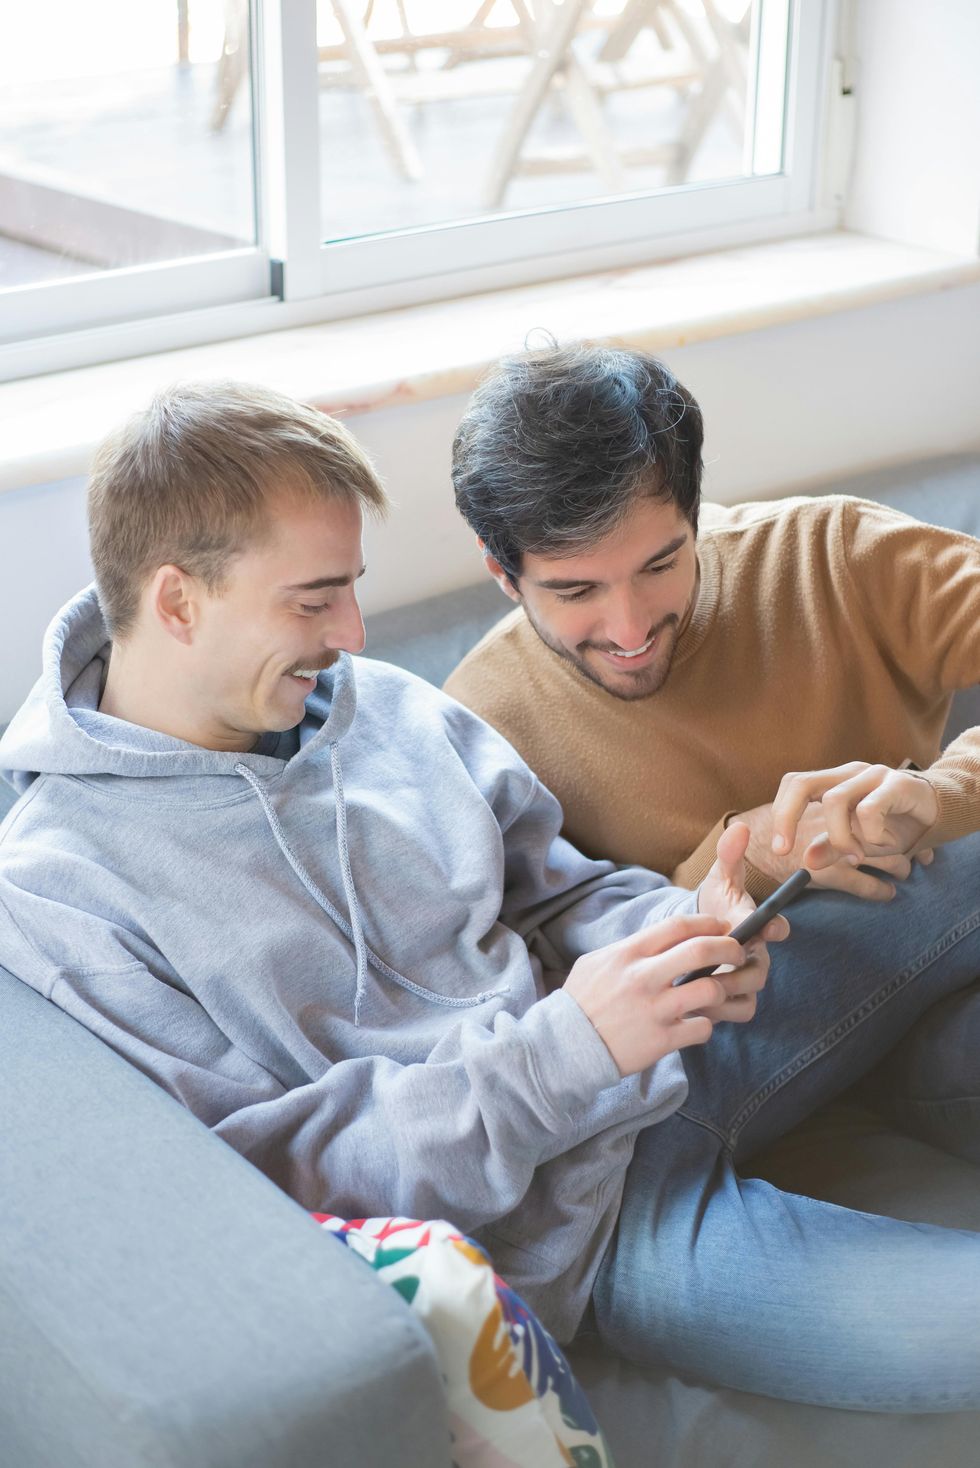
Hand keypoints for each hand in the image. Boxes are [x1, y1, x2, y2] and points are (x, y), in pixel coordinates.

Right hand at [564, 914, 743, 1076]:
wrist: (564, 1046)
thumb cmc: (580, 1002)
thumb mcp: (596, 962)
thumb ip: (629, 949)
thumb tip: (658, 940)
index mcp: (628, 953)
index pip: (678, 926)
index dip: (707, 923)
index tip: (720, 927)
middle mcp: (644, 978)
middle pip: (702, 950)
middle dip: (730, 947)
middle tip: (738, 952)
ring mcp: (655, 1010)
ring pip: (710, 990)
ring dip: (723, 988)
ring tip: (720, 991)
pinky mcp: (662, 1040)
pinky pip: (702, 1027)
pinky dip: (706, 1025)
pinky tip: (696, 1023)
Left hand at [696, 821, 788, 1021]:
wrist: (697, 934)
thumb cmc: (714, 904)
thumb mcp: (719, 878)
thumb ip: (729, 855)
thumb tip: (739, 826)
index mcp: (757, 925)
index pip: (777, 928)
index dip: (774, 928)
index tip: (766, 927)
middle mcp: (758, 955)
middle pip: (760, 971)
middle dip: (738, 973)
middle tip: (712, 971)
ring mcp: (748, 980)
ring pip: (749, 996)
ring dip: (723, 995)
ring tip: (694, 990)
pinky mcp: (736, 1001)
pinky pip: (739, 1013)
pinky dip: (719, 1012)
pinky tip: (692, 1004)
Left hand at [769, 763, 939, 871]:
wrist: (940, 813)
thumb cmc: (895, 825)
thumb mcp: (858, 842)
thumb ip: (832, 847)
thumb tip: (806, 861)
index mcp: (834, 781)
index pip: (794, 785)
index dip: (780, 813)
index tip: (780, 848)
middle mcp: (848, 773)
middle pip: (801, 783)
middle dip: (786, 817)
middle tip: (787, 850)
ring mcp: (872, 774)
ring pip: (834, 801)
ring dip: (840, 838)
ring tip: (856, 856)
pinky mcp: (896, 783)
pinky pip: (869, 810)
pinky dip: (870, 834)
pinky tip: (883, 844)